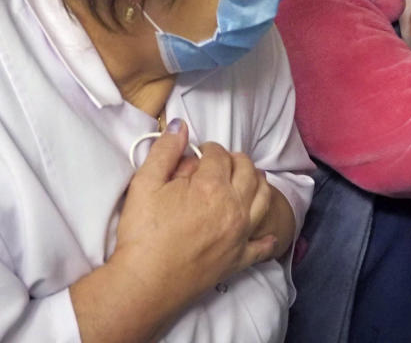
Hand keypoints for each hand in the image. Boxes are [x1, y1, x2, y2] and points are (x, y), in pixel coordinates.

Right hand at [71, 120, 275, 341]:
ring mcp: (240, 234)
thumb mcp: (144, 184)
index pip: (219, 154)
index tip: (198, 153)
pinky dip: (267, 236)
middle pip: (248, 171)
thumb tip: (180, 126)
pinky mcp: (239, 259)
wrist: (145, 284)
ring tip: (244, 181)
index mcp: (212, 186)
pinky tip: (267, 233)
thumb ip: (164, 151)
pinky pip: (263, 245)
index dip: (208, 148)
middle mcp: (234, 207)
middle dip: (235, 160)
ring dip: (257, 183)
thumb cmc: (142, 234)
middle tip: (220, 164)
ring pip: (263, 198)